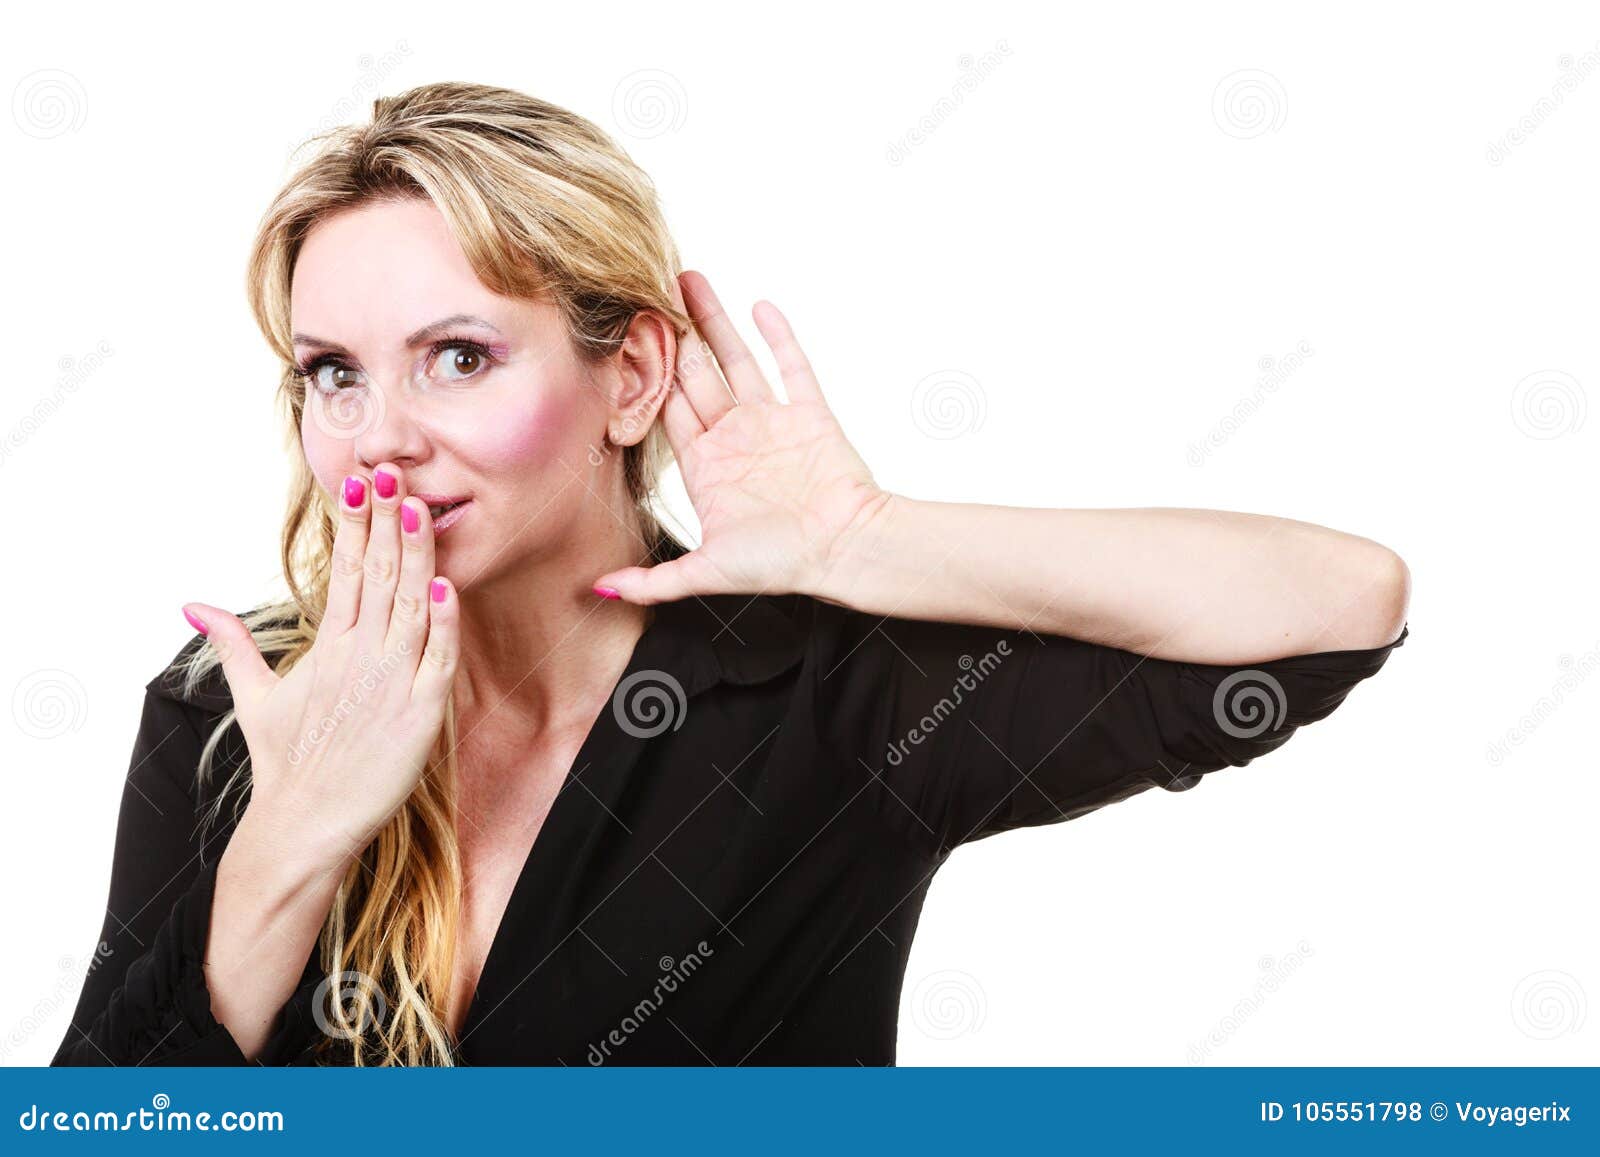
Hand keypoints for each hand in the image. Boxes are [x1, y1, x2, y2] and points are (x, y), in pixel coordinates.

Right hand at [183, 462, 459, 870]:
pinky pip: (436, 661)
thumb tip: (194, 605)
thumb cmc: (286, 763)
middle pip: (377, 577)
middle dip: (386, 523)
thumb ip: (234, 645)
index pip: (343, 571)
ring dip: (415, 557)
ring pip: (409, 608)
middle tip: (393, 472)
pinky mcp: (419, 716)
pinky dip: (442, 626)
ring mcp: (389, 684)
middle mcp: (358, 657)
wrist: (300, 827)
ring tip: (418, 508)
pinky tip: (447, 589)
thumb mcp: (255, 697)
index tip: (360, 482)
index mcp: (327, 647)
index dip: (354, 525)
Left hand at [592, 271, 891, 603]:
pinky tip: (759, 305)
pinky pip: (792, 366)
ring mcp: (772, 422)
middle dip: (671, 334)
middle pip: (693, 374)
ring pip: (735, 359)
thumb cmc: (782, 564)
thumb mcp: (706, 573)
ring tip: (687, 279)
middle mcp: (735, 438)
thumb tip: (598, 589)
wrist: (847, 551)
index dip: (643, 374)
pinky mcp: (810, 413)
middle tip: (644, 290)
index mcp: (706, 467)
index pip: (665, 409)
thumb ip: (653, 580)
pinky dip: (778, 335)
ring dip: (713, 320)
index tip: (620, 337)